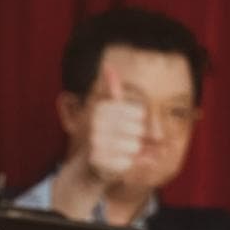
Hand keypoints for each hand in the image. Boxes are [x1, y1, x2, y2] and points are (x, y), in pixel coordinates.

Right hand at [81, 66, 145, 182]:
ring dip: (133, 151)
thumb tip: (107, 65)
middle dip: (137, 137)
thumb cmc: (107, 132)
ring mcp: (95, 142)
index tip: (129, 123)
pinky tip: (117, 161)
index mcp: (101, 108)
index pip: (139, 112)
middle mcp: (95, 123)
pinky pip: (128, 162)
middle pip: (139, 130)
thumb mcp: (109, 110)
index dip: (139, 121)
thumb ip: (111, 89)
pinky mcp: (97, 160)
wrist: (90, 163)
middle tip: (126, 139)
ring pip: (135, 147)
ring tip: (121, 151)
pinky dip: (128, 164)